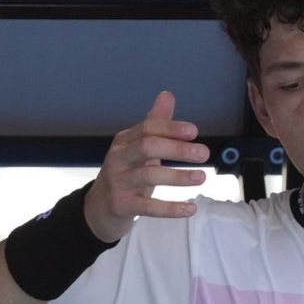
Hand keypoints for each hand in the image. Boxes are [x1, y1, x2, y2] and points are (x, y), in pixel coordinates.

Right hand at [84, 91, 209, 241]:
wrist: (99, 209)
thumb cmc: (126, 174)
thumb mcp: (138, 148)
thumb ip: (155, 123)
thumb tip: (167, 94)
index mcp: (124, 141)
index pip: (147, 128)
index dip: (171, 128)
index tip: (194, 131)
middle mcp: (117, 158)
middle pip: (147, 147)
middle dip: (177, 148)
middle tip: (204, 153)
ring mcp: (117, 182)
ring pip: (148, 176)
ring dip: (178, 176)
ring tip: (201, 177)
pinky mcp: (120, 205)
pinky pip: (147, 207)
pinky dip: (170, 208)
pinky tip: (190, 208)